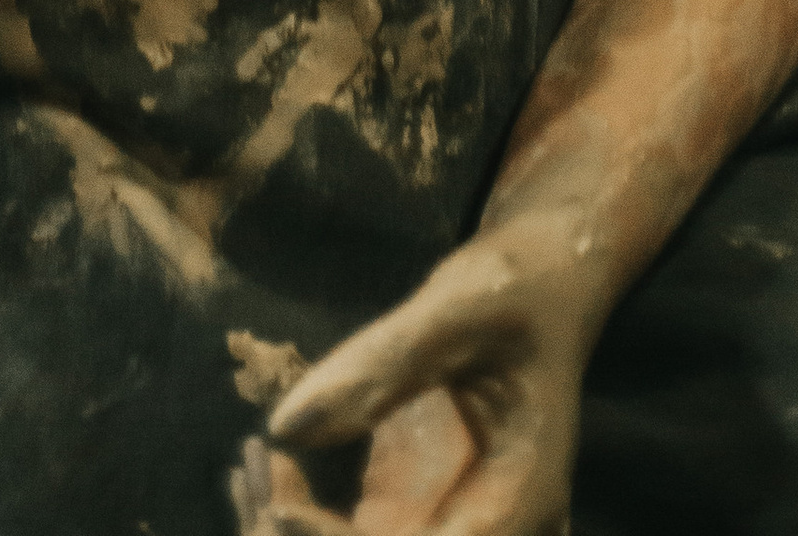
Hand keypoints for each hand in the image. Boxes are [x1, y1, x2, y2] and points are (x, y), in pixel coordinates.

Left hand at [236, 224, 597, 535]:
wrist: (544, 287)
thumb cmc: (516, 290)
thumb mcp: (456, 312)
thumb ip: (380, 367)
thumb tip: (284, 425)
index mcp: (517, 503)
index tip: (277, 510)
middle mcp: (488, 528)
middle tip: (255, 477)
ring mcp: (452, 524)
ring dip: (297, 532)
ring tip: (253, 469)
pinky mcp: (419, 508)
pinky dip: (305, 521)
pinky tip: (267, 466)